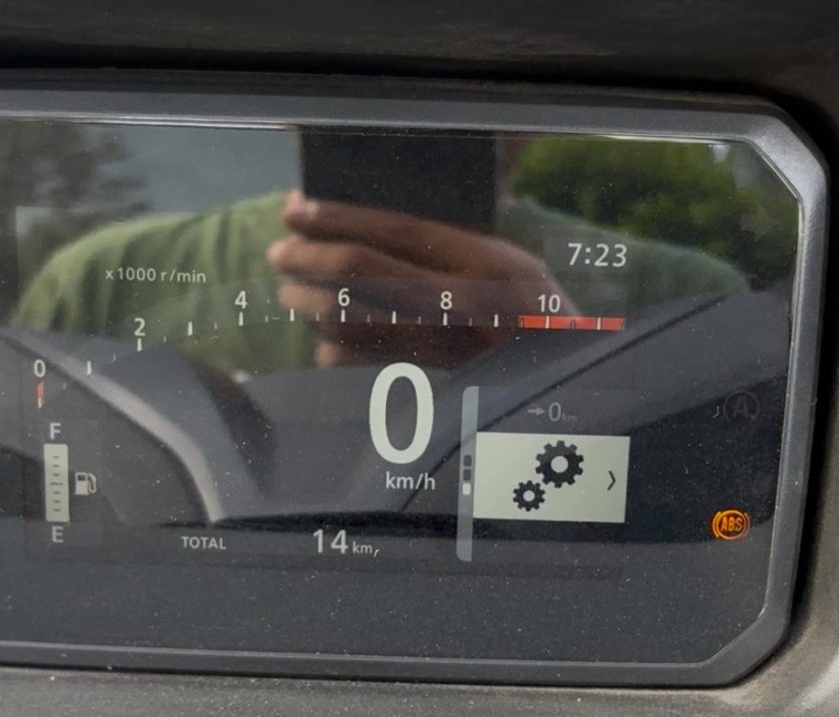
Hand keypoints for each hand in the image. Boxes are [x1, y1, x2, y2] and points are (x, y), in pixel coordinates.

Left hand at [268, 191, 570, 366]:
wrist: (560, 381)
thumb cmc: (531, 310)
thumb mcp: (508, 260)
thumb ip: (449, 241)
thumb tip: (366, 222)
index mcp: (485, 265)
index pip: (396, 231)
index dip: (337, 217)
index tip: (296, 209)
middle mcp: (460, 305)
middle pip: (359, 273)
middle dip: (307, 259)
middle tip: (279, 254)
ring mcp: (440, 350)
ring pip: (348, 322)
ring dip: (306, 304)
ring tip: (291, 293)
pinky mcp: (424, 386)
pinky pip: (358, 368)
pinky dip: (328, 351)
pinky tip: (322, 340)